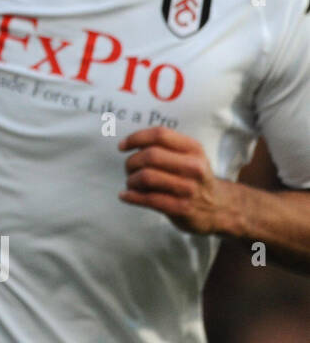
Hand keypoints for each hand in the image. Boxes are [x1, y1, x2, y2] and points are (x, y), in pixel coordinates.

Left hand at [118, 126, 234, 234]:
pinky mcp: (181, 208)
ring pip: (146, 177)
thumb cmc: (194, 178)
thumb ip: (165, 147)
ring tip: (131, 183)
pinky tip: (126, 195)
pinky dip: (131, 196)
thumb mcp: (189, 156)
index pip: (160, 135)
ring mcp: (188, 188)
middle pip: (150, 155)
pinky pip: (148, 199)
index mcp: (194, 149)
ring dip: (131, 180)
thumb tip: (131, 144)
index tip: (122, 146)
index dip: (135, 138)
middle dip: (131, 162)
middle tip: (128, 169)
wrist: (220, 208)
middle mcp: (194, 166)